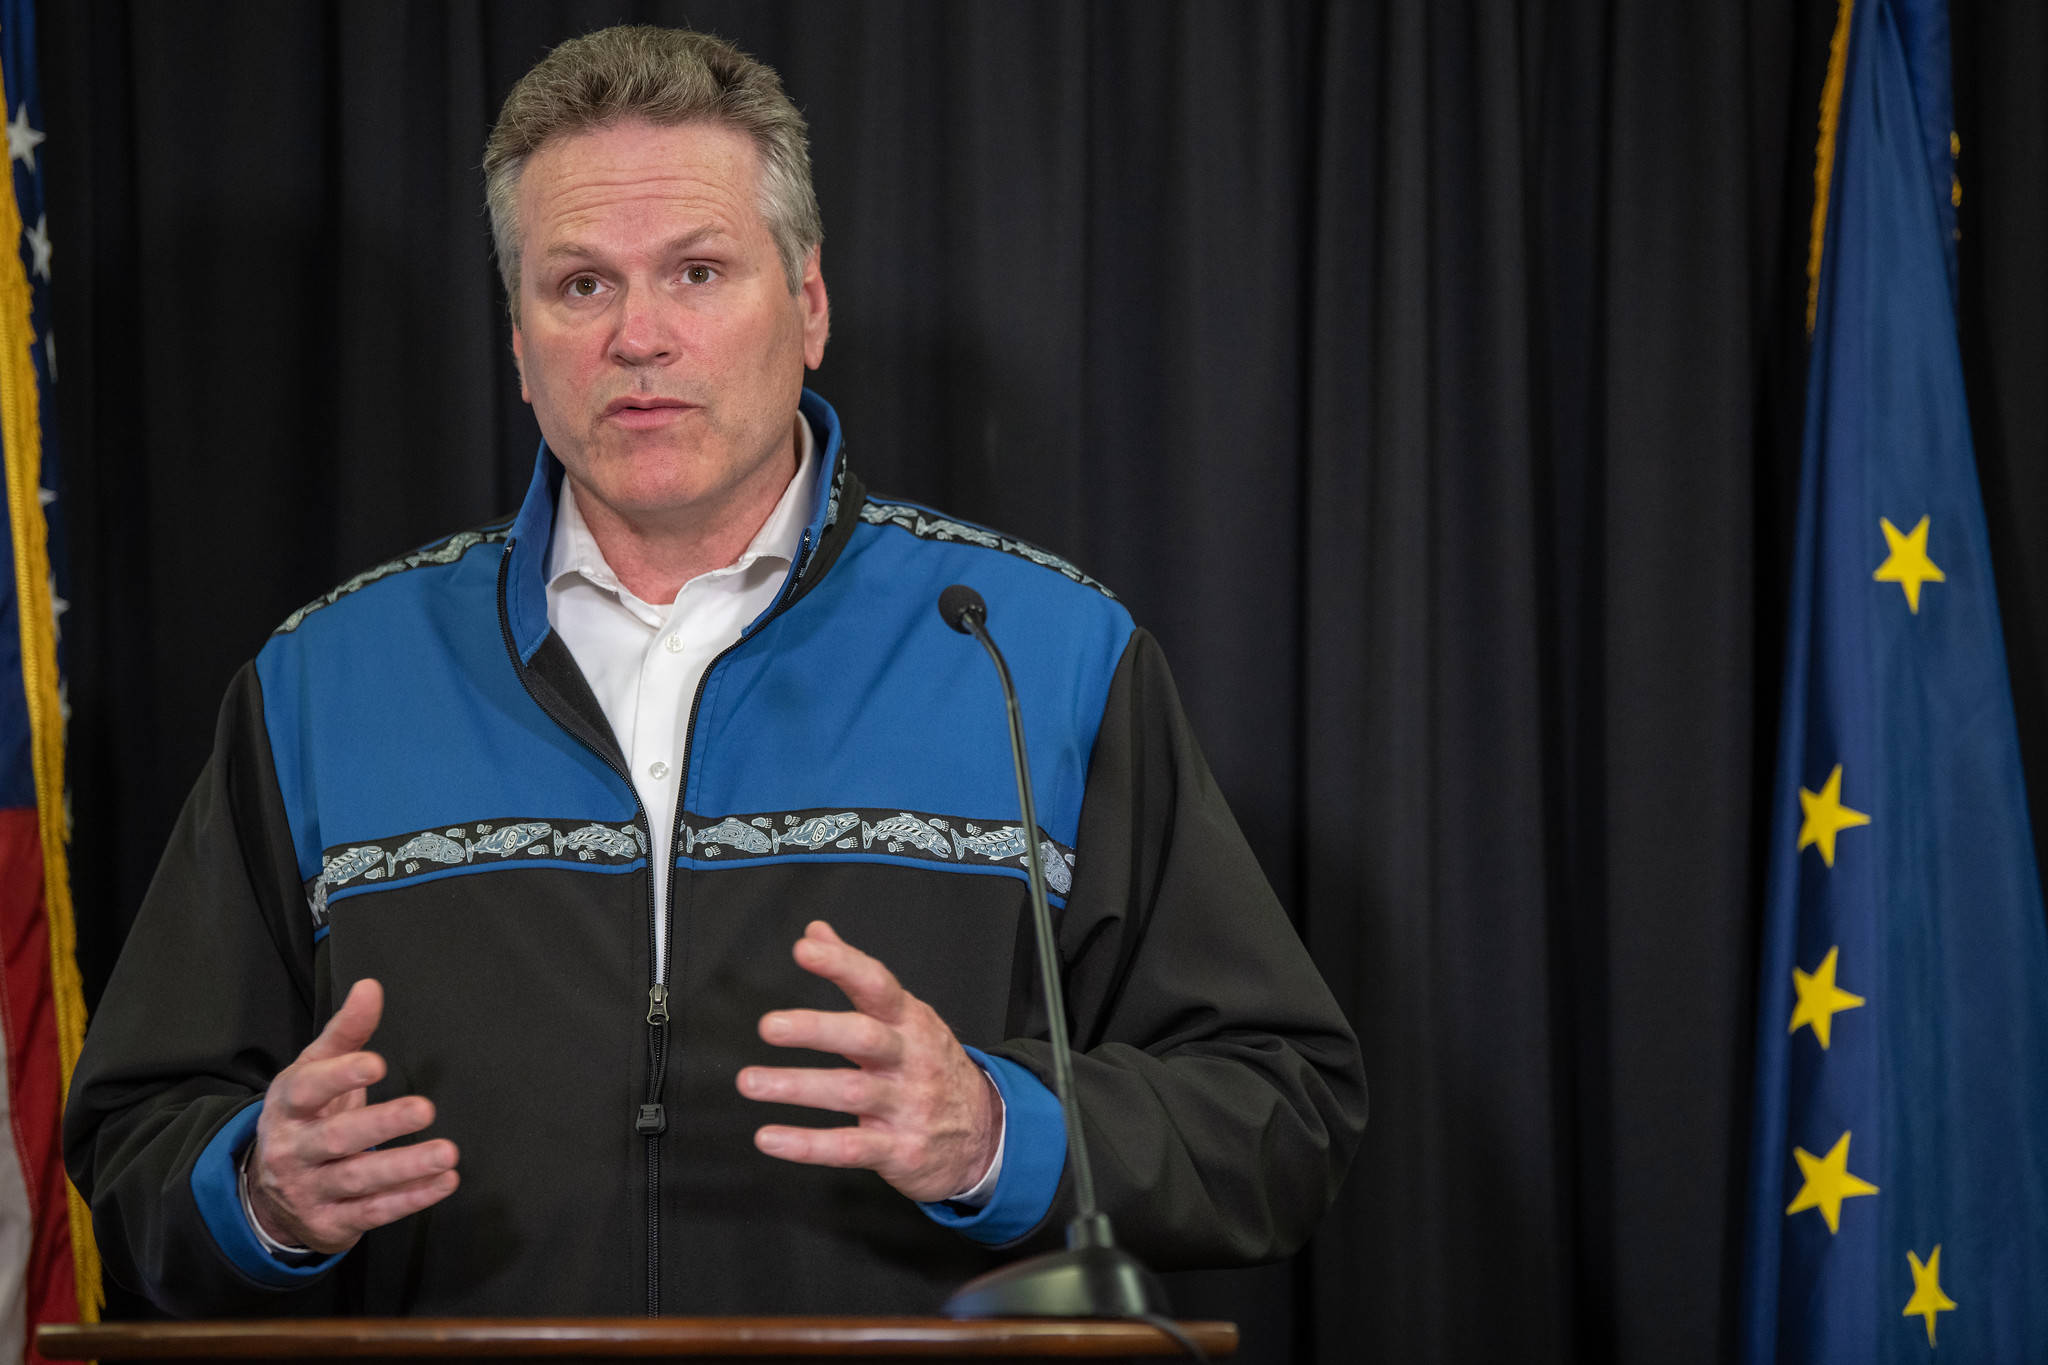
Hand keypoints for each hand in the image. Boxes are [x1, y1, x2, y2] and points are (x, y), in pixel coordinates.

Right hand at [246, 979, 459, 1253]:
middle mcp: (293, 1150)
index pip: (307, 1090)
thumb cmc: (305, 1116)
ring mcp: (310, 1190)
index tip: (377, 1063)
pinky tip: (444, 1182)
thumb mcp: (314, 1072)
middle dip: (381, 1124)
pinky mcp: (331, 1223)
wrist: (267, 1194)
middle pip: (336, 1138)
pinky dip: (410, 1199)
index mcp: (288, 1107)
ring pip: (358, 1180)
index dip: (339, 1076)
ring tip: (448, 1153)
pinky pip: (374, 1212)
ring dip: (405, 1168)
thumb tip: (371, 986)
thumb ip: (345, 1032)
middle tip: (425, 1108)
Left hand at [738, 920, 999, 1201]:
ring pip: (852, 1093)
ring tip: (751, 1081)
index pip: (877, 985)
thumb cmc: (930, 1065)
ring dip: (798, 1087)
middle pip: (865, 1037)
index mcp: (908, 1021)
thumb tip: (816, 931)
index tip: (804, 950)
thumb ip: (856, 973)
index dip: (842, 964)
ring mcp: (907, 1105)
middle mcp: (910, 1059)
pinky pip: (850, 1147)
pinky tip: (769, 1137)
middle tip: (769, 1026)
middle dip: (816, 1030)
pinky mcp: (900, 1149)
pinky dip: (807, 1144)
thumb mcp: (904, 1016)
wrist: (984, 1131)